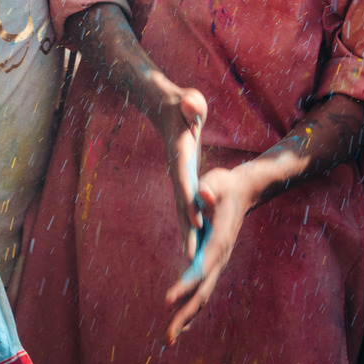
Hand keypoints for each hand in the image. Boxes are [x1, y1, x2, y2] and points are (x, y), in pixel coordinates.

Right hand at [157, 87, 208, 258]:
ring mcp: (177, 176)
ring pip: (181, 209)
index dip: (190, 201)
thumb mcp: (188, 101)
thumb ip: (190, 104)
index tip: (197, 222)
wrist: (166, 109)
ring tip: (193, 262)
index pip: (185, 180)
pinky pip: (185, 206)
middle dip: (187, 229)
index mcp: (179, 154)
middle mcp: (176, 169)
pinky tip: (194, 244)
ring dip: (187, 234)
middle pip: (181, 202)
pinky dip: (188, 225)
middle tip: (193, 258)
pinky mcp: (181, 180)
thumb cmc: (182, 106)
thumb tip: (190, 103)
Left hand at [163, 163, 252, 343]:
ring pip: (202, 297)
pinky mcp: (214, 263)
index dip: (183, 285)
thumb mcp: (216, 181)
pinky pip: (202, 290)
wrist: (242, 191)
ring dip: (185, 318)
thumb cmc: (225, 185)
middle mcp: (219, 258)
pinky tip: (181, 322)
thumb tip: (203, 195)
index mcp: (218, 243)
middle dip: (183, 316)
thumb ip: (208, 189)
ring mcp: (218, 263)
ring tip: (168, 340)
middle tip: (165, 339)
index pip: (199, 269)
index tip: (166, 301)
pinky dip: (191, 308)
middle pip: (201, 293)